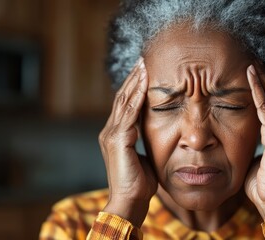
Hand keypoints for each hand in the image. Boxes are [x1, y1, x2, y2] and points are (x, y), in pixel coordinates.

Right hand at [99, 57, 156, 226]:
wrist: (129, 202)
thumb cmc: (139, 184)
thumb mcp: (143, 157)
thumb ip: (144, 142)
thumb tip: (154, 132)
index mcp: (116, 135)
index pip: (125, 105)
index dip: (134, 87)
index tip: (145, 72)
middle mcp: (110, 131)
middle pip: (122, 97)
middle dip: (134, 78)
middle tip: (144, 60)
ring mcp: (112, 135)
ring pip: (124, 101)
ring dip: (135, 81)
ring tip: (144, 65)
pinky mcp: (117, 140)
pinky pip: (129, 113)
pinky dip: (137, 96)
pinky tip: (146, 83)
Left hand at [244, 64, 264, 219]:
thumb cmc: (263, 183)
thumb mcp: (256, 156)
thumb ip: (253, 142)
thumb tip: (241, 134)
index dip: (263, 86)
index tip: (252, 71)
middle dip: (263, 77)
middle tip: (252, 59)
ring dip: (261, 80)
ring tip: (251, 64)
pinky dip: (259, 95)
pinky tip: (252, 81)